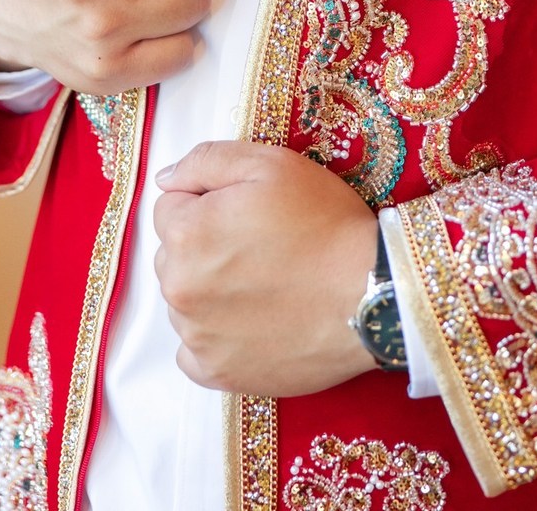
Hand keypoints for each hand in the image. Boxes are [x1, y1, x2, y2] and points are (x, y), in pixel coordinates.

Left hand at [153, 140, 378, 395]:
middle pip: (173, 255)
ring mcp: (197, 337)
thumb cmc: (324, 223)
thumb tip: (166, 180)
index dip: (207, 202)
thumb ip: (207, 161)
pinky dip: (214, 337)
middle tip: (258, 245)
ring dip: (209, 290)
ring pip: (185, 301)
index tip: (245, 210)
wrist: (371, 292)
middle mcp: (181, 288)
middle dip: (204, 245)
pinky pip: (194, 352)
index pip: (169, 208)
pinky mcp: (219, 374)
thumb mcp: (270, 165)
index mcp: (187, 233)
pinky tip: (251, 321)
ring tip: (263, 282)